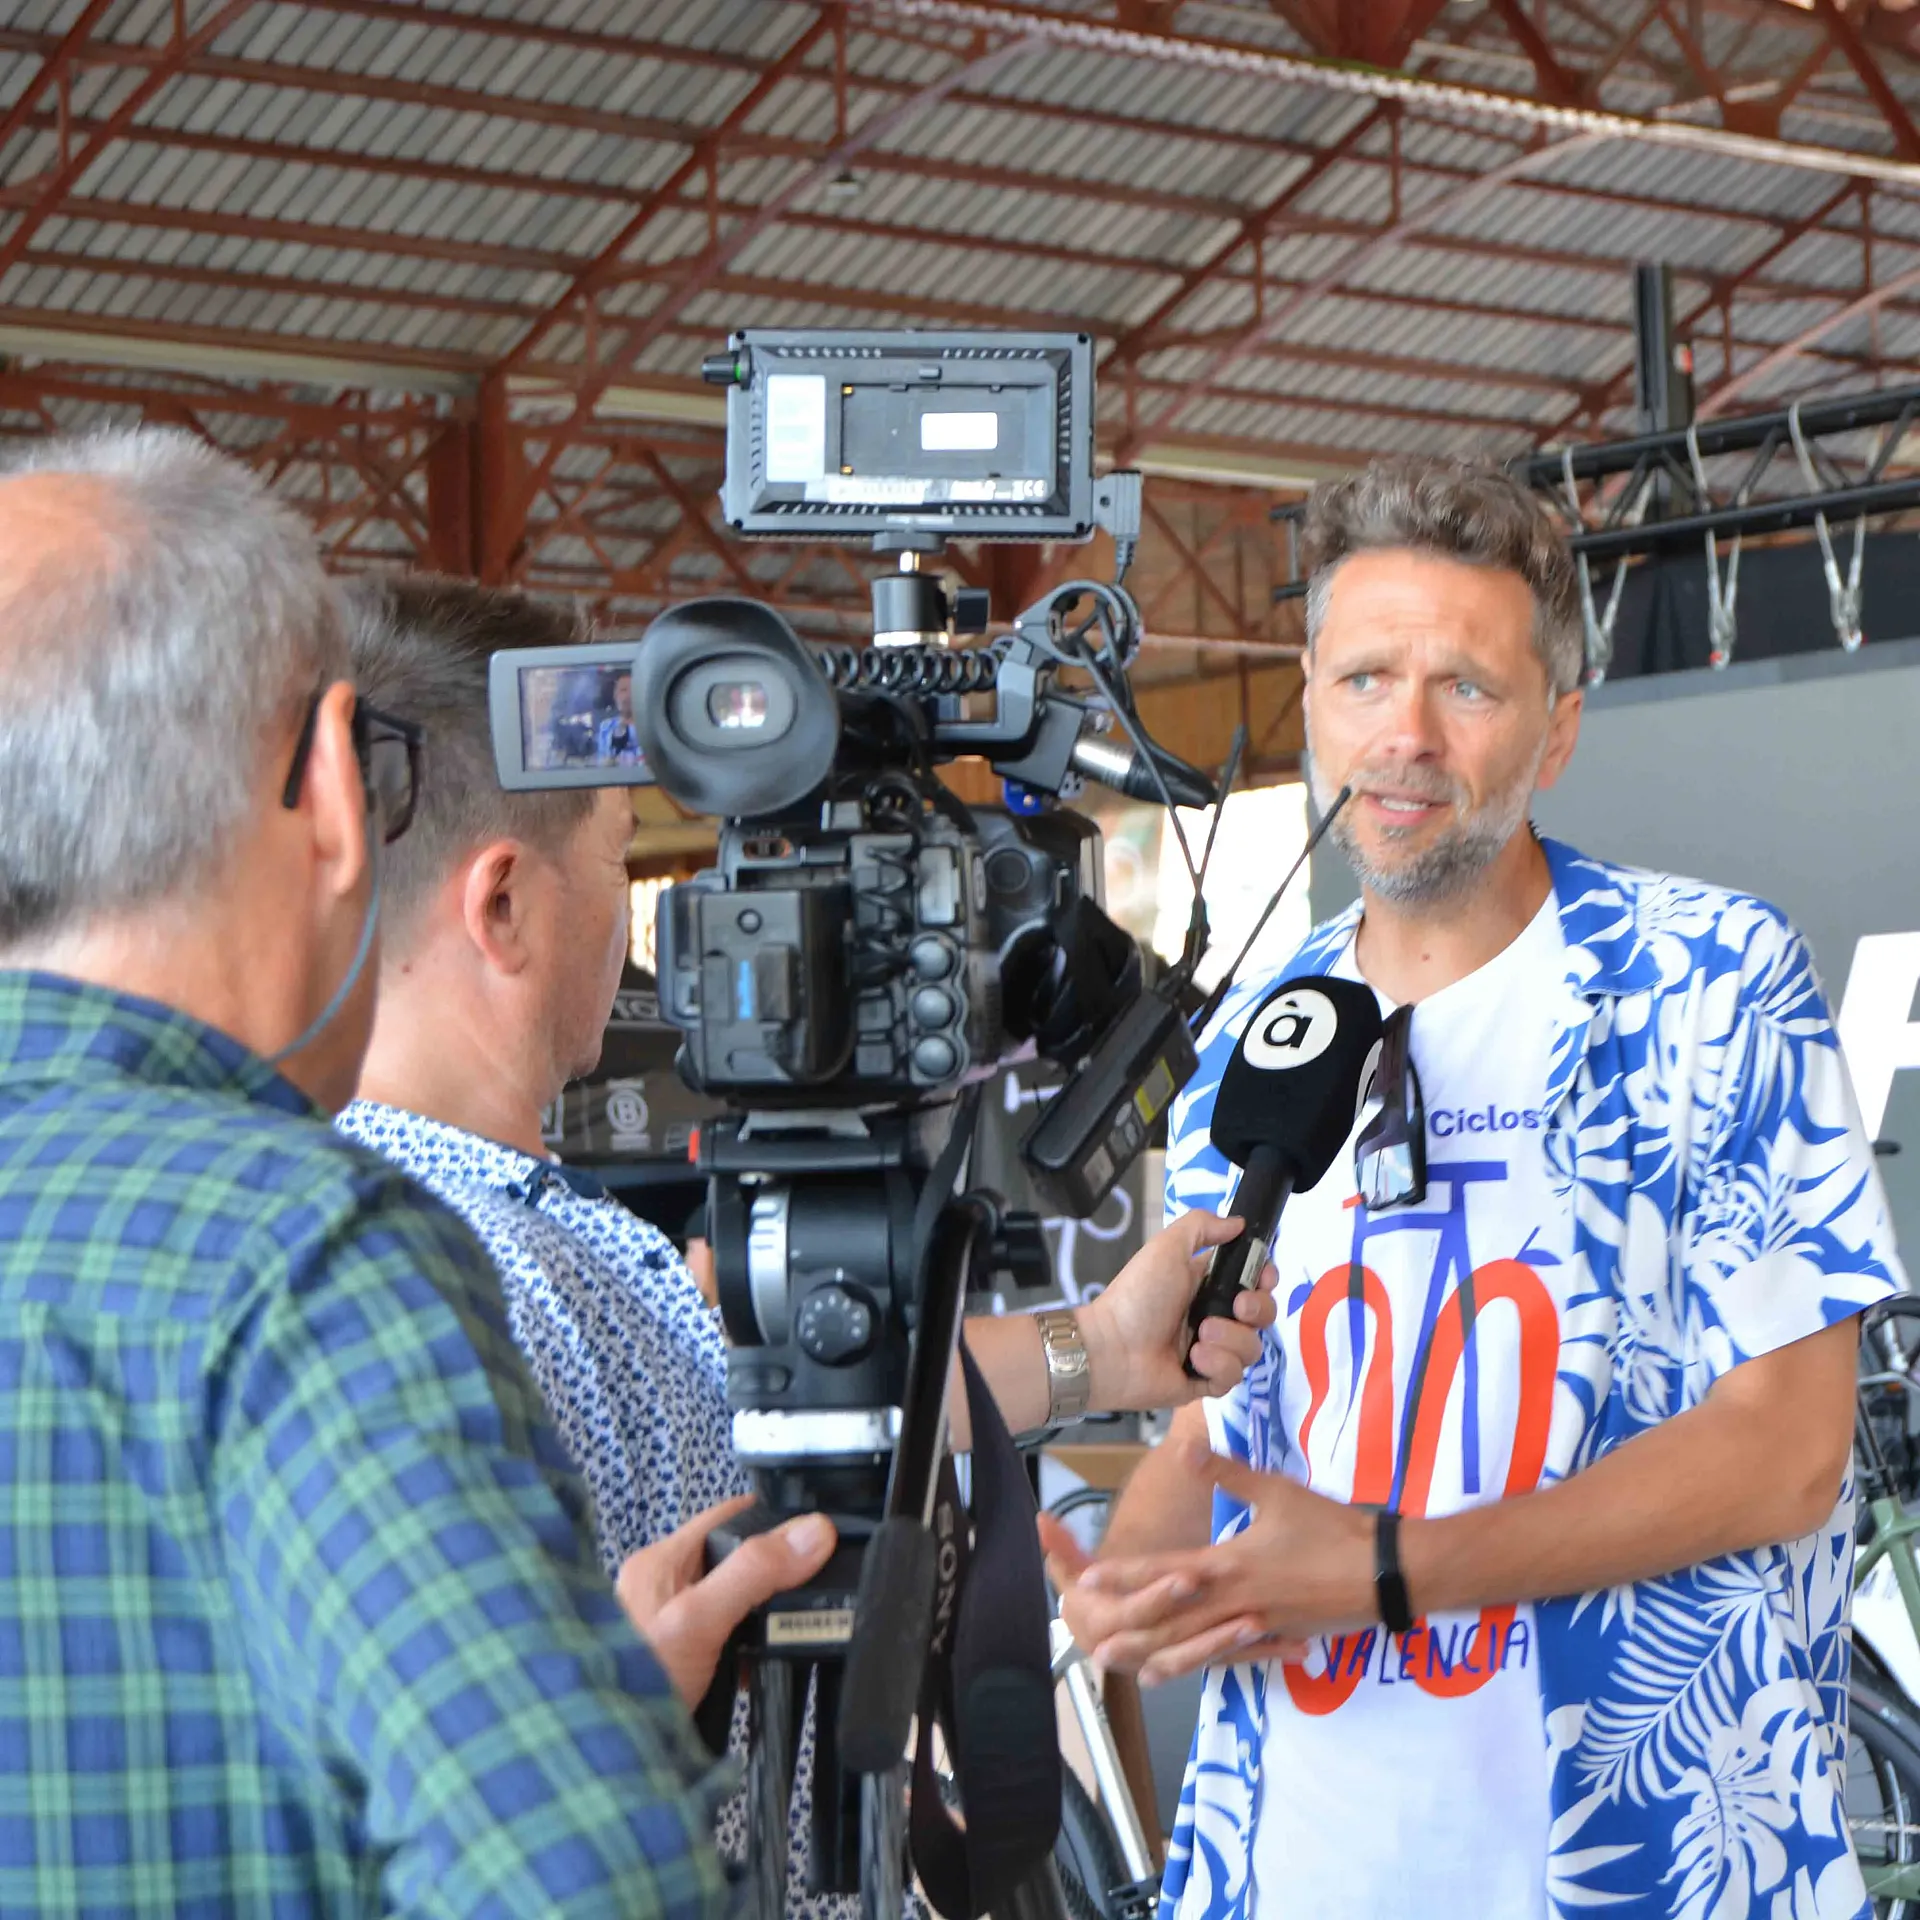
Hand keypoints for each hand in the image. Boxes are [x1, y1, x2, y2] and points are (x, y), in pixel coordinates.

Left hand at [615, 1495, 836, 1706]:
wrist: (608, 1758)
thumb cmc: (637, 1682)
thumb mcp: (699, 1620)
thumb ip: (754, 1574)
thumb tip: (814, 1533)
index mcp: (660, 1561)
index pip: (727, 1517)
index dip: (773, 1520)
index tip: (820, 1536)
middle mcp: (662, 1587)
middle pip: (735, 1561)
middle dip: (773, 1576)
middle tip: (814, 1593)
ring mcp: (670, 1626)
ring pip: (733, 1603)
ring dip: (762, 1619)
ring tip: (794, 1632)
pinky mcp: (680, 1662)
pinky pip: (724, 1641)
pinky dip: (747, 1653)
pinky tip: (761, 1669)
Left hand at [1045, 1452, 1369, 1684]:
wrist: (1384, 1573)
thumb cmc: (1330, 1527)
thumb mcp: (1278, 1491)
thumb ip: (1228, 1473)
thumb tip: (1187, 1447)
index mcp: (1229, 1564)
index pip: (1164, 1572)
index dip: (1126, 1577)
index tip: (1091, 1582)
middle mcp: (1235, 1602)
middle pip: (1173, 1622)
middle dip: (1134, 1634)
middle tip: (1095, 1649)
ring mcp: (1257, 1625)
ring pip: (1201, 1648)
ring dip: (1164, 1659)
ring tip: (1134, 1672)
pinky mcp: (1278, 1636)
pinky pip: (1234, 1654)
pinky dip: (1209, 1664)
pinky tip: (1198, 1671)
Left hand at [1077, 1210, 1276, 1413]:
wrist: (1112, 1347)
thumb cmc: (1138, 1295)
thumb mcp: (1166, 1248)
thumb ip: (1201, 1227)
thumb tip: (1237, 1223)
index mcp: (1207, 1285)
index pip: (1254, 1282)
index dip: (1265, 1280)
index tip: (1263, 1278)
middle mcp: (1214, 1316)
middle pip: (1262, 1314)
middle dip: (1257, 1309)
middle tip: (1237, 1308)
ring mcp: (1212, 1351)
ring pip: (1251, 1347)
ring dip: (1229, 1339)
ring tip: (1198, 1337)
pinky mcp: (1206, 1380)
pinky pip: (1233, 1376)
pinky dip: (1217, 1365)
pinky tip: (1193, 1359)